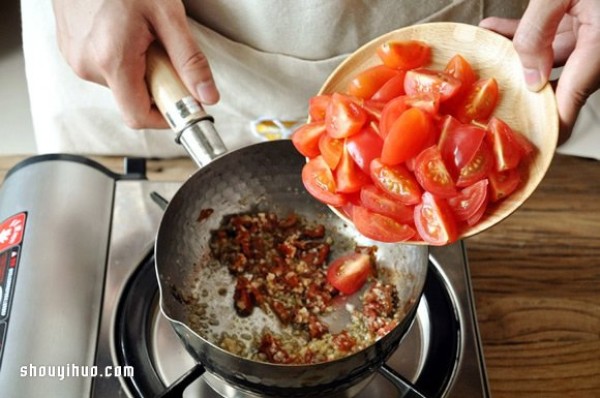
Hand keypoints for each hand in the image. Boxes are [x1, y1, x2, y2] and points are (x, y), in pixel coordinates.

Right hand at [52, 0, 218, 128]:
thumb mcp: (167, 16)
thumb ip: (189, 60)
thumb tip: (207, 96)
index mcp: (112, 60)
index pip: (139, 117)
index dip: (165, 116)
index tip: (182, 104)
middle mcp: (87, 64)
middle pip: (132, 98)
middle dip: (155, 83)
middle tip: (163, 52)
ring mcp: (75, 57)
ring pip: (119, 84)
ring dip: (138, 69)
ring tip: (141, 36)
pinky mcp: (70, 49)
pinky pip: (104, 69)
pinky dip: (122, 59)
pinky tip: (126, 33)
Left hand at [480, 0, 599, 142]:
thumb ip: (538, 31)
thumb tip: (528, 76)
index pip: (572, 100)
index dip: (550, 126)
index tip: (528, 145)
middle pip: (561, 82)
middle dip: (523, 90)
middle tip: (491, 102)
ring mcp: (594, 33)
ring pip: (551, 57)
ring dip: (516, 56)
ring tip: (485, 54)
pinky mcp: (588, 19)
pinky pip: (554, 35)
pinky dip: (525, 34)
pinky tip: (494, 28)